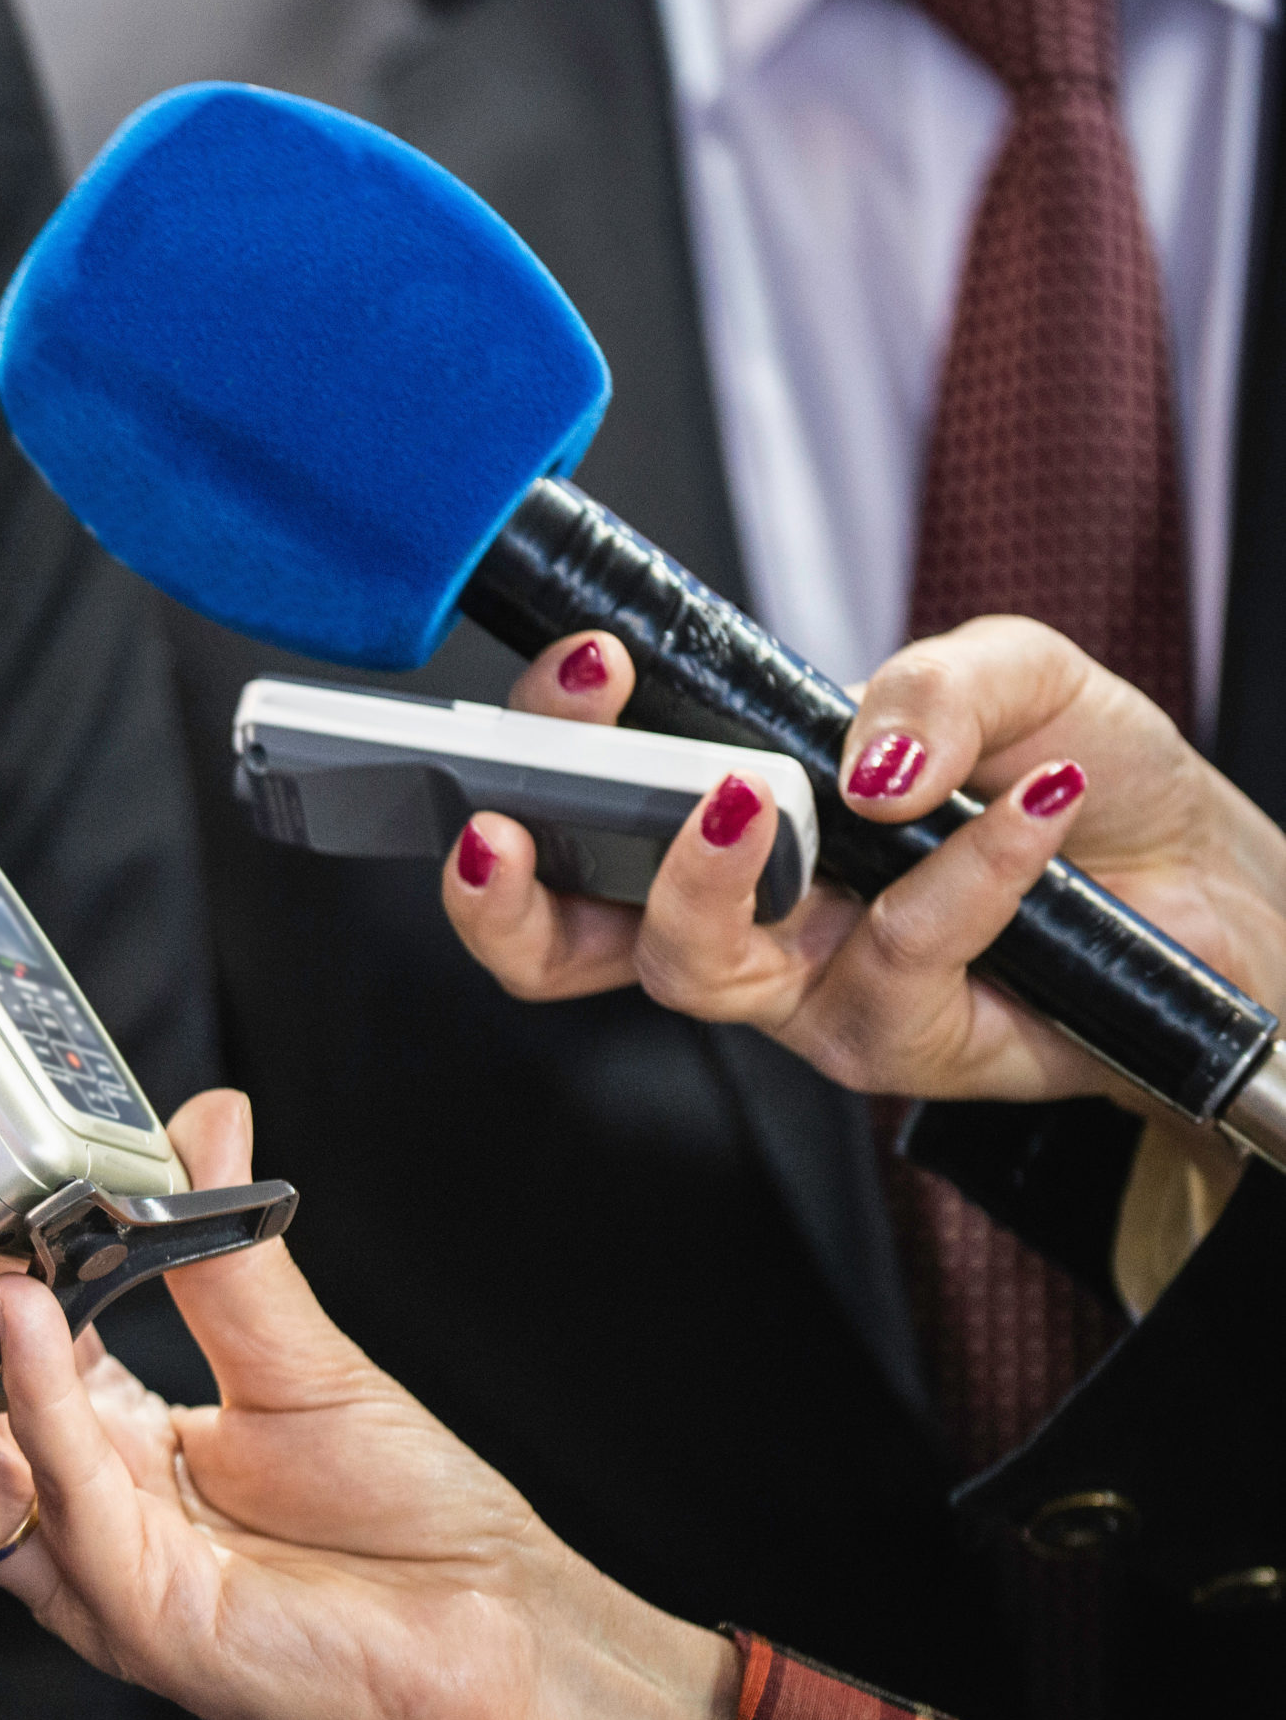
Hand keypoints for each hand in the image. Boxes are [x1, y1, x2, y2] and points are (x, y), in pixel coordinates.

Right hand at [0, 1089, 734, 1719]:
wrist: (505, 1643)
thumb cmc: (414, 1531)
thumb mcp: (297, 1360)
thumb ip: (222, 1248)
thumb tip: (204, 1123)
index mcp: (106, 1450)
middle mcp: (78, 1514)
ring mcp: (94, 1573)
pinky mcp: (135, 1613)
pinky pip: (58, 1494)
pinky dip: (34, 1393)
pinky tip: (27, 1305)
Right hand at [445, 618, 1285, 1109]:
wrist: (1211, 883)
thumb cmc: (1088, 781)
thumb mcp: (1014, 675)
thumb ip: (926, 684)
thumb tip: (850, 763)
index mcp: (732, 823)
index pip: (581, 806)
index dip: (534, 754)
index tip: (576, 676)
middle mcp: (745, 920)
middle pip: (562, 948)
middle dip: (507, 896)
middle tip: (510, 821)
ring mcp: (807, 993)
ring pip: (697, 971)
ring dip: (706, 879)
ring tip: (755, 792)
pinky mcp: (898, 1044)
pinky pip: (896, 957)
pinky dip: (969, 869)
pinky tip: (1036, 804)